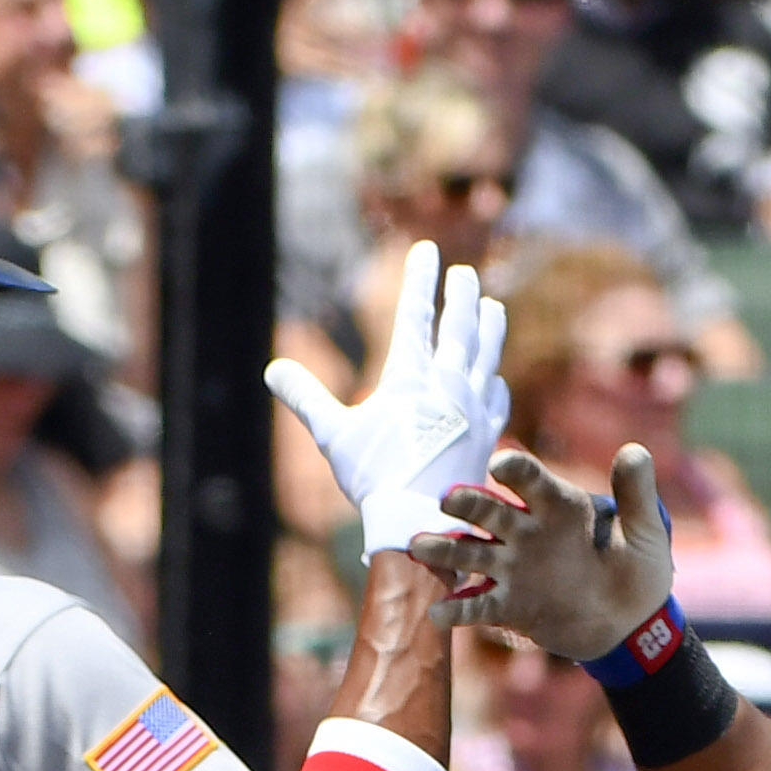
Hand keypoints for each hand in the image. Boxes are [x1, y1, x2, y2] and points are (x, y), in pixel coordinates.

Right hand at [264, 241, 508, 558]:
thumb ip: (305, 397)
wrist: (422, 521)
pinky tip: (495, 376)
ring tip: (494, 304)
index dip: (419, 278)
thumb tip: (273, 370)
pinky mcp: (489, 435)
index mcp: (409, 376)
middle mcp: (448, 384)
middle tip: (465, 272)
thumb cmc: (373, 478)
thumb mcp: (332, 434)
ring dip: (490, 326)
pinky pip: (497, 397)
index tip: (426, 249)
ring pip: (487, 354)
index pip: (414, 314)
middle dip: (461, 293)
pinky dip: (495, 379)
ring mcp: (474, 408)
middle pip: (460, 326)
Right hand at [414, 445, 676, 660]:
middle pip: (487, 511)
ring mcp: (513, 568)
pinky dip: (455, 608)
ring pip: (470, 553)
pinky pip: (476, 604)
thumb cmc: (641, 572)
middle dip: (467, 503)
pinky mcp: (509, 605)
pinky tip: (437, 613)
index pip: (529, 480)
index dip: (513, 469)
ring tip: (419, 547)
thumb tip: (635, 451)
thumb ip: (636, 495)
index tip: (500, 465)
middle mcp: (527, 532)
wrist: (633, 627)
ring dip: (444, 549)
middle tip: (449, 501)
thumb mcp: (647, 531)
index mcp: (558, 506)